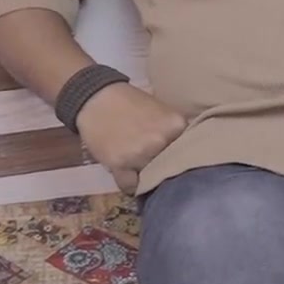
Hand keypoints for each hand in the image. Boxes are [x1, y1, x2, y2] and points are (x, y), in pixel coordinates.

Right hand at [74, 83, 188, 193]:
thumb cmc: (130, 102)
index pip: (186, 152)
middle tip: (151, 159)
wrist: (97, 98)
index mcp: (176, 125)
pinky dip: (129, 184)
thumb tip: (184, 154)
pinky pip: (129, 185)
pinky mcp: (119, 163)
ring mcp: (140, 154)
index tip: (171, 157)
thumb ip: (173, 132)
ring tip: (135, 162)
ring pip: (149, 177)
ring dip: (143, 174)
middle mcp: (160, 141)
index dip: (177, 155)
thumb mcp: (161, 111)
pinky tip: (127, 175)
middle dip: (161, 165)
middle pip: (168, 166)